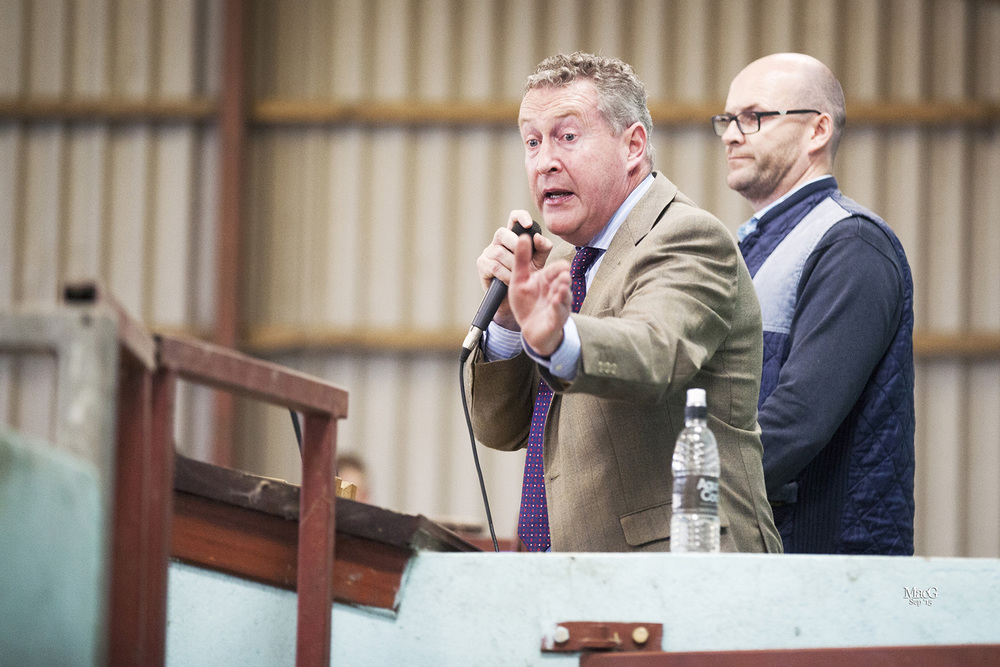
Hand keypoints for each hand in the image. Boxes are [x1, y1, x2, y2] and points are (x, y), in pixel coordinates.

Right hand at [475, 211, 551, 329]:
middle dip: (515, 246)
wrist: (517, 300)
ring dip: (511, 265)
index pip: (514, 218)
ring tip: (518, 275)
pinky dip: (504, 274)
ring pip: (499, 252)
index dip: (520, 217)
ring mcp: (488, 252)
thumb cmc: (527, 277)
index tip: (529, 225)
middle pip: (503, 233)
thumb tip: (537, 237)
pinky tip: (509, 281)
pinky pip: (494, 266)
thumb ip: (542, 248)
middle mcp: (498, 241)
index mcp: (513, 236)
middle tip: (524, 261)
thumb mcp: (539, 262)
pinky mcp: (482, 264)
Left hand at [509, 233, 570, 355]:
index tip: (555, 256)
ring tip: (562, 285)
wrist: (531, 330)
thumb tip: (522, 235)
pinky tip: (555, 301)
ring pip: (564, 296)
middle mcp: (557, 290)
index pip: (557, 266)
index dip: (557, 262)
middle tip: (563, 270)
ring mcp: (559, 305)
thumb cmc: (528, 303)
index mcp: (548, 279)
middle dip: (563, 276)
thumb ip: (521, 260)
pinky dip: (558, 306)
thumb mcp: (520, 280)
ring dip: (564, 291)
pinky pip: (559, 312)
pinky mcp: (556, 319)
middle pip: (563, 280)